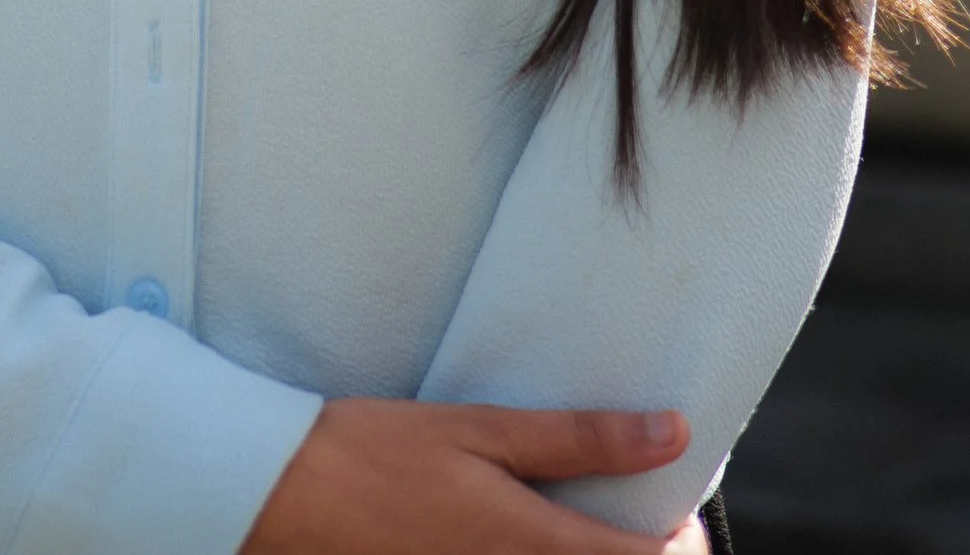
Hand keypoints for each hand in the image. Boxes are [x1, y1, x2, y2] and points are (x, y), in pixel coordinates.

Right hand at [242, 398, 704, 554]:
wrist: (289, 496)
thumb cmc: (380, 451)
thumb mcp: (481, 428)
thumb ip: (578, 437)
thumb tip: (668, 432)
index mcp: (533, 544)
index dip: (680, 542)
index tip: (679, 507)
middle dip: (645, 554)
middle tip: (643, 514)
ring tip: (591, 525)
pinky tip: (537, 536)